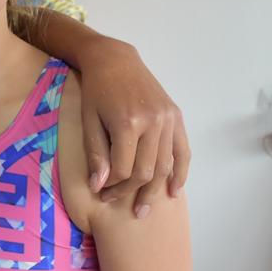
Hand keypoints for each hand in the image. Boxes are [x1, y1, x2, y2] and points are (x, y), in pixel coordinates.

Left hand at [77, 38, 189, 217]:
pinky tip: (174, 191)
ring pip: (165, 165)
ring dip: (155, 191)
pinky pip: (183, 151)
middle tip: (118, 205)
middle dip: (130, 192)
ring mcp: (168, 119)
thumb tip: (99, 186)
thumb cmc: (96, 91)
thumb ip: (96, 154)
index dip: (111, 186)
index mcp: (128, 122)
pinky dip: (180, 173)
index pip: (122, 169)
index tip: (101, 193)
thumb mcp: (89, 121)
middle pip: (145, 171)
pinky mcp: (176, 116)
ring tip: (144, 210)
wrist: (115, 60)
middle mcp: (153, 122)